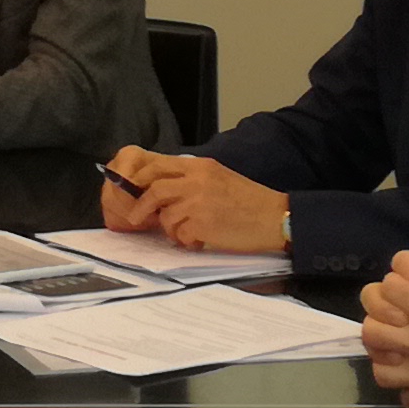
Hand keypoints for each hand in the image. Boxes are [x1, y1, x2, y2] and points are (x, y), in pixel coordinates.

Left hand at [110, 150, 289, 253]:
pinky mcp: (203, 224)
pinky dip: (186, 241)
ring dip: (171, 229)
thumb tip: (162, 190)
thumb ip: (192, 179)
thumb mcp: (219, 177)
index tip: (134, 191)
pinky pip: (181, 235)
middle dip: (141, 206)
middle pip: (154, 189)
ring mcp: (199, 202)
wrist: (274, 217)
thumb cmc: (249, 200)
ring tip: (186, 233)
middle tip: (137, 218)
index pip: (158, 166)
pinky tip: (200, 241)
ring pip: (166, 216)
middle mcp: (197, 180)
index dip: (140, 179)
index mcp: (201, 166)